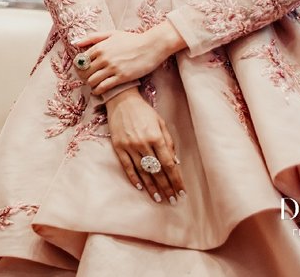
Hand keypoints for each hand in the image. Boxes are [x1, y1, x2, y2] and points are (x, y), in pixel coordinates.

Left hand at [75, 23, 183, 94]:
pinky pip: (104, 86)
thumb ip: (93, 38)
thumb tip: (76, 43)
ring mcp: (112, 68)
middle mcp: (104, 57)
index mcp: (100, 47)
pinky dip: (98, 90)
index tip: (81, 71)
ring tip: (92, 86)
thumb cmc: (132, 39)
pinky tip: (98, 91)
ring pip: (93, 80)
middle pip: (85, 71)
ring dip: (90, 85)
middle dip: (83, 77)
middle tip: (86, 80)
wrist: (151, 46)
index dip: (79, 67)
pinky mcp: (122, 77)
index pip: (81, 60)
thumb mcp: (111, 34)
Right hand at [104, 89, 184, 204]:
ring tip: (158, 198)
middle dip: (166, 187)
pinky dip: (134, 178)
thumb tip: (176, 162)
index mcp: (156, 137)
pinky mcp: (118, 146)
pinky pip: (127, 166)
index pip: (169, 164)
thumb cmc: (144, 111)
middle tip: (172, 200)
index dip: (176, 180)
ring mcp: (129, 146)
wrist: (121, 100)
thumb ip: (169, 142)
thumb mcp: (161, 123)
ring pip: (142, 171)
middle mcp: (143, 143)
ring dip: (151, 187)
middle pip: (156, 171)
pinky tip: (141, 187)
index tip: (181, 191)